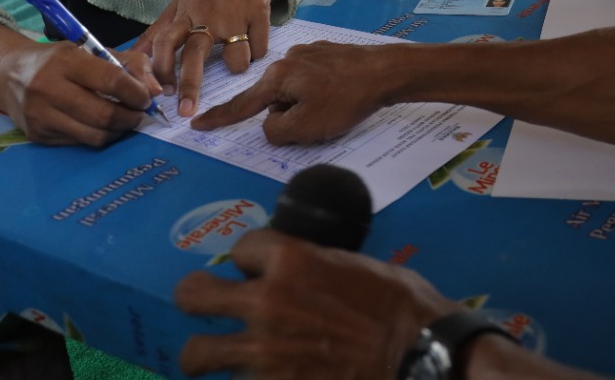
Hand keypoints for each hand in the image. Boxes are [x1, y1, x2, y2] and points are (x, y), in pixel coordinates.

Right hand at [0, 22, 161, 146]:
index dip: (136, 93)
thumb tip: (156, 90)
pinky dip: (97, 136)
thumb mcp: (92, 50)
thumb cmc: (59, 60)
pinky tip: (101, 126)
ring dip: (117, 131)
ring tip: (124, 120)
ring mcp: (40, 116)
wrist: (8, 73)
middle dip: (130, 118)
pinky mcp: (37, 136)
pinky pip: (79, 143)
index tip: (148, 98)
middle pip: (103, 115)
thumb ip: (130, 64)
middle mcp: (48, 89)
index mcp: (65, 61)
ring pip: (93, 135)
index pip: (110, 80)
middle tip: (140, 114)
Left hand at [136, 0, 277, 117]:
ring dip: (238, 64)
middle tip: (187, 111)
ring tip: (237, 55)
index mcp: (185, 16)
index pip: (164, 44)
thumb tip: (131, 54)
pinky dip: (257, 49)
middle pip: (194, 57)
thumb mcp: (179, 3)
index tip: (161, 93)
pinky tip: (253, 38)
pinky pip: (260, 48)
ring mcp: (235, 16)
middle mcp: (207, 18)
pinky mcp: (259, 13)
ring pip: (237, 59)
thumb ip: (157, 32)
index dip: (160, 69)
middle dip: (190, 86)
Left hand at [177, 230, 451, 378]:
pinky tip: (259, 378)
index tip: (256, 269)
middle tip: (202, 304)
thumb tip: (304, 271)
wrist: (419, 357)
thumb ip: (317, 266)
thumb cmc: (403, 307)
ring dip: (205, 355)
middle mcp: (265, 301)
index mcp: (291, 259)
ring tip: (209, 359)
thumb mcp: (359, 266)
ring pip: (198, 354)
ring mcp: (262, 351)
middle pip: (194, 294)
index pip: (242, 247)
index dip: (250, 258)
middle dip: (195, 298)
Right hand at [190, 41, 397, 142]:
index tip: (197, 123)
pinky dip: (322, 92)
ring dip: (307, 105)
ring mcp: (308, 53)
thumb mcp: (304, 127)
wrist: (386, 71)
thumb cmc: (344, 100)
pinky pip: (314, 81)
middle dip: (289, 116)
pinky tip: (343, 94)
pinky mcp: (328, 53)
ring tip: (337, 106)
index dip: (219, 118)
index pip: (241, 105)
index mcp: (276, 78)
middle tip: (319, 120)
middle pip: (274, 101)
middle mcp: (287, 60)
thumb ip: (276, 131)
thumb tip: (271, 124)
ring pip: (295, 92)